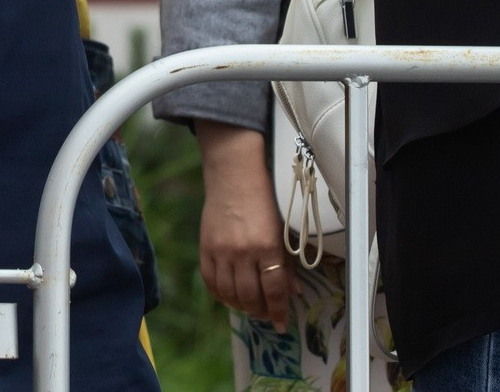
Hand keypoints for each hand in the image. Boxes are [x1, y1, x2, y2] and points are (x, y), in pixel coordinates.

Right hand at [196, 123, 291, 329]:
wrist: (233, 175)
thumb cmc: (264, 199)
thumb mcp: (281, 230)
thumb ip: (286, 263)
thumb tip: (293, 292)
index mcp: (267, 247)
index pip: (273, 290)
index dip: (278, 311)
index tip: (282, 324)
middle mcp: (243, 252)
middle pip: (250, 297)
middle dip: (260, 311)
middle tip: (267, 315)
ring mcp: (221, 251)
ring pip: (229, 294)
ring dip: (241, 307)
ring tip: (250, 307)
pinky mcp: (205, 248)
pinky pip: (210, 282)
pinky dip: (220, 295)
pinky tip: (229, 296)